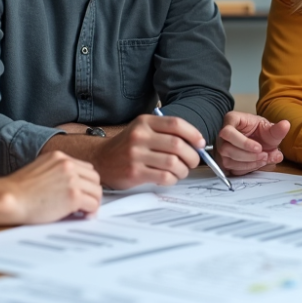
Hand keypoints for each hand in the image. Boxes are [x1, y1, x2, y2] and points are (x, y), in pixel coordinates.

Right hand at [4, 151, 102, 222]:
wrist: (8, 198)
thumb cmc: (17, 191)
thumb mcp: (39, 171)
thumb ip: (56, 173)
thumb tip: (71, 186)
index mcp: (59, 157)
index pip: (85, 167)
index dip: (85, 183)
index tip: (82, 193)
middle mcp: (67, 164)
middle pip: (95, 178)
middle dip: (91, 192)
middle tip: (85, 204)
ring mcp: (72, 179)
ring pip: (97, 191)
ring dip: (92, 202)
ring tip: (83, 212)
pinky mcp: (73, 195)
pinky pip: (93, 205)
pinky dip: (90, 212)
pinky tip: (82, 216)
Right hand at [88, 114, 203, 188]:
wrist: (101, 160)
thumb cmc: (128, 146)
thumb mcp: (143, 130)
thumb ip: (165, 133)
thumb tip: (196, 144)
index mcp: (145, 122)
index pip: (176, 124)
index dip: (193, 134)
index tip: (200, 143)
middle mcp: (140, 136)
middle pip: (178, 145)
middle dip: (192, 156)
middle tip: (192, 162)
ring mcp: (136, 154)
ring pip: (173, 163)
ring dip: (183, 170)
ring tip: (181, 171)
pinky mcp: (134, 172)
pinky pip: (164, 177)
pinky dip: (172, 179)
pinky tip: (169, 178)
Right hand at [215, 112, 288, 175]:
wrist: (260, 142)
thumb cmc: (261, 132)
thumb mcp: (271, 130)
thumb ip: (277, 129)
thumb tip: (285, 124)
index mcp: (231, 121)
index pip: (227, 132)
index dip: (242, 142)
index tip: (259, 147)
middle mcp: (222, 136)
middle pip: (226, 148)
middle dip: (247, 155)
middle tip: (264, 155)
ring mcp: (221, 149)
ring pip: (228, 160)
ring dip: (248, 163)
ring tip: (263, 159)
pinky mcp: (224, 161)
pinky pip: (231, 169)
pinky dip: (246, 169)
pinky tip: (257, 164)